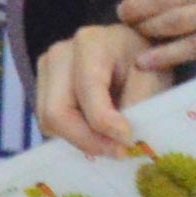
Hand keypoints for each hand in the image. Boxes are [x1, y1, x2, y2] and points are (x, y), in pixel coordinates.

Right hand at [36, 20, 170, 158]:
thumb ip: (138, 103)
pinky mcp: (42, 85)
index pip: (87, 91)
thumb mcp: (153, 79)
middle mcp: (59, 54)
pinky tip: (95, 129)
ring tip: (109, 139)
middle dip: (87, 139)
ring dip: (79, 138)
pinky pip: (48, 121)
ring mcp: (45, 69)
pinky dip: (72, 132)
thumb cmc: (145, 62)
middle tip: (118, 152)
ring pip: (48, 121)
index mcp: (90, 43)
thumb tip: (120, 138)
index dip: (105, 123)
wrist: (130, 50)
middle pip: (56, 112)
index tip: (128, 142)